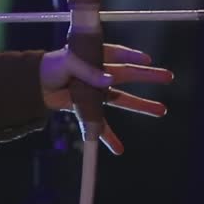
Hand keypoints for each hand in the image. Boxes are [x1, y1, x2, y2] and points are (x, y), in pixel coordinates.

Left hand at [39, 43, 173, 154]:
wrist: (34, 85)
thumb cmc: (52, 67)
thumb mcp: (68, 63)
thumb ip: (88, 71)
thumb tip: (109, 80)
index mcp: (94, 57)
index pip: (117, 54)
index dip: (132, 56)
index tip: (147, 60)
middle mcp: (99, 74)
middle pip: (128, 75)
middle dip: (148, 77)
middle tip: (169, 77)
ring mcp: (95, 91)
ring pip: (122, 99)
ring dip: (141, 105)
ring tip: (162, 110)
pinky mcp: (88, 108)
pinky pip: (101, 123)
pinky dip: (108, 136)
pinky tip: (119, 149)